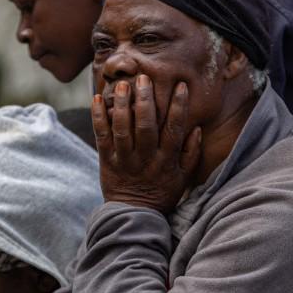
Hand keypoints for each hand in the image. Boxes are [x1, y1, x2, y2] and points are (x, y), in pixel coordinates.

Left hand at [92, 74, 201, 214]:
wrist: (134, 215)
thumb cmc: (162, 193)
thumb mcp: (183, 177)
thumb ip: (191, 153)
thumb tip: (196, 128)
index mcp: (167, 160)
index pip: (174, 129)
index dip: (178, 107)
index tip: (180, 86)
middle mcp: (146, 158)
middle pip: (146, 125)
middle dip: (145, 100)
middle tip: (144, 78)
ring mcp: (125, 160)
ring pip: (122, 129)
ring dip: (121, 104)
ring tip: (122, 84)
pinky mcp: (107, 161)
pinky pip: (101, 137)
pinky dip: (98, 118)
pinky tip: (96, 100)